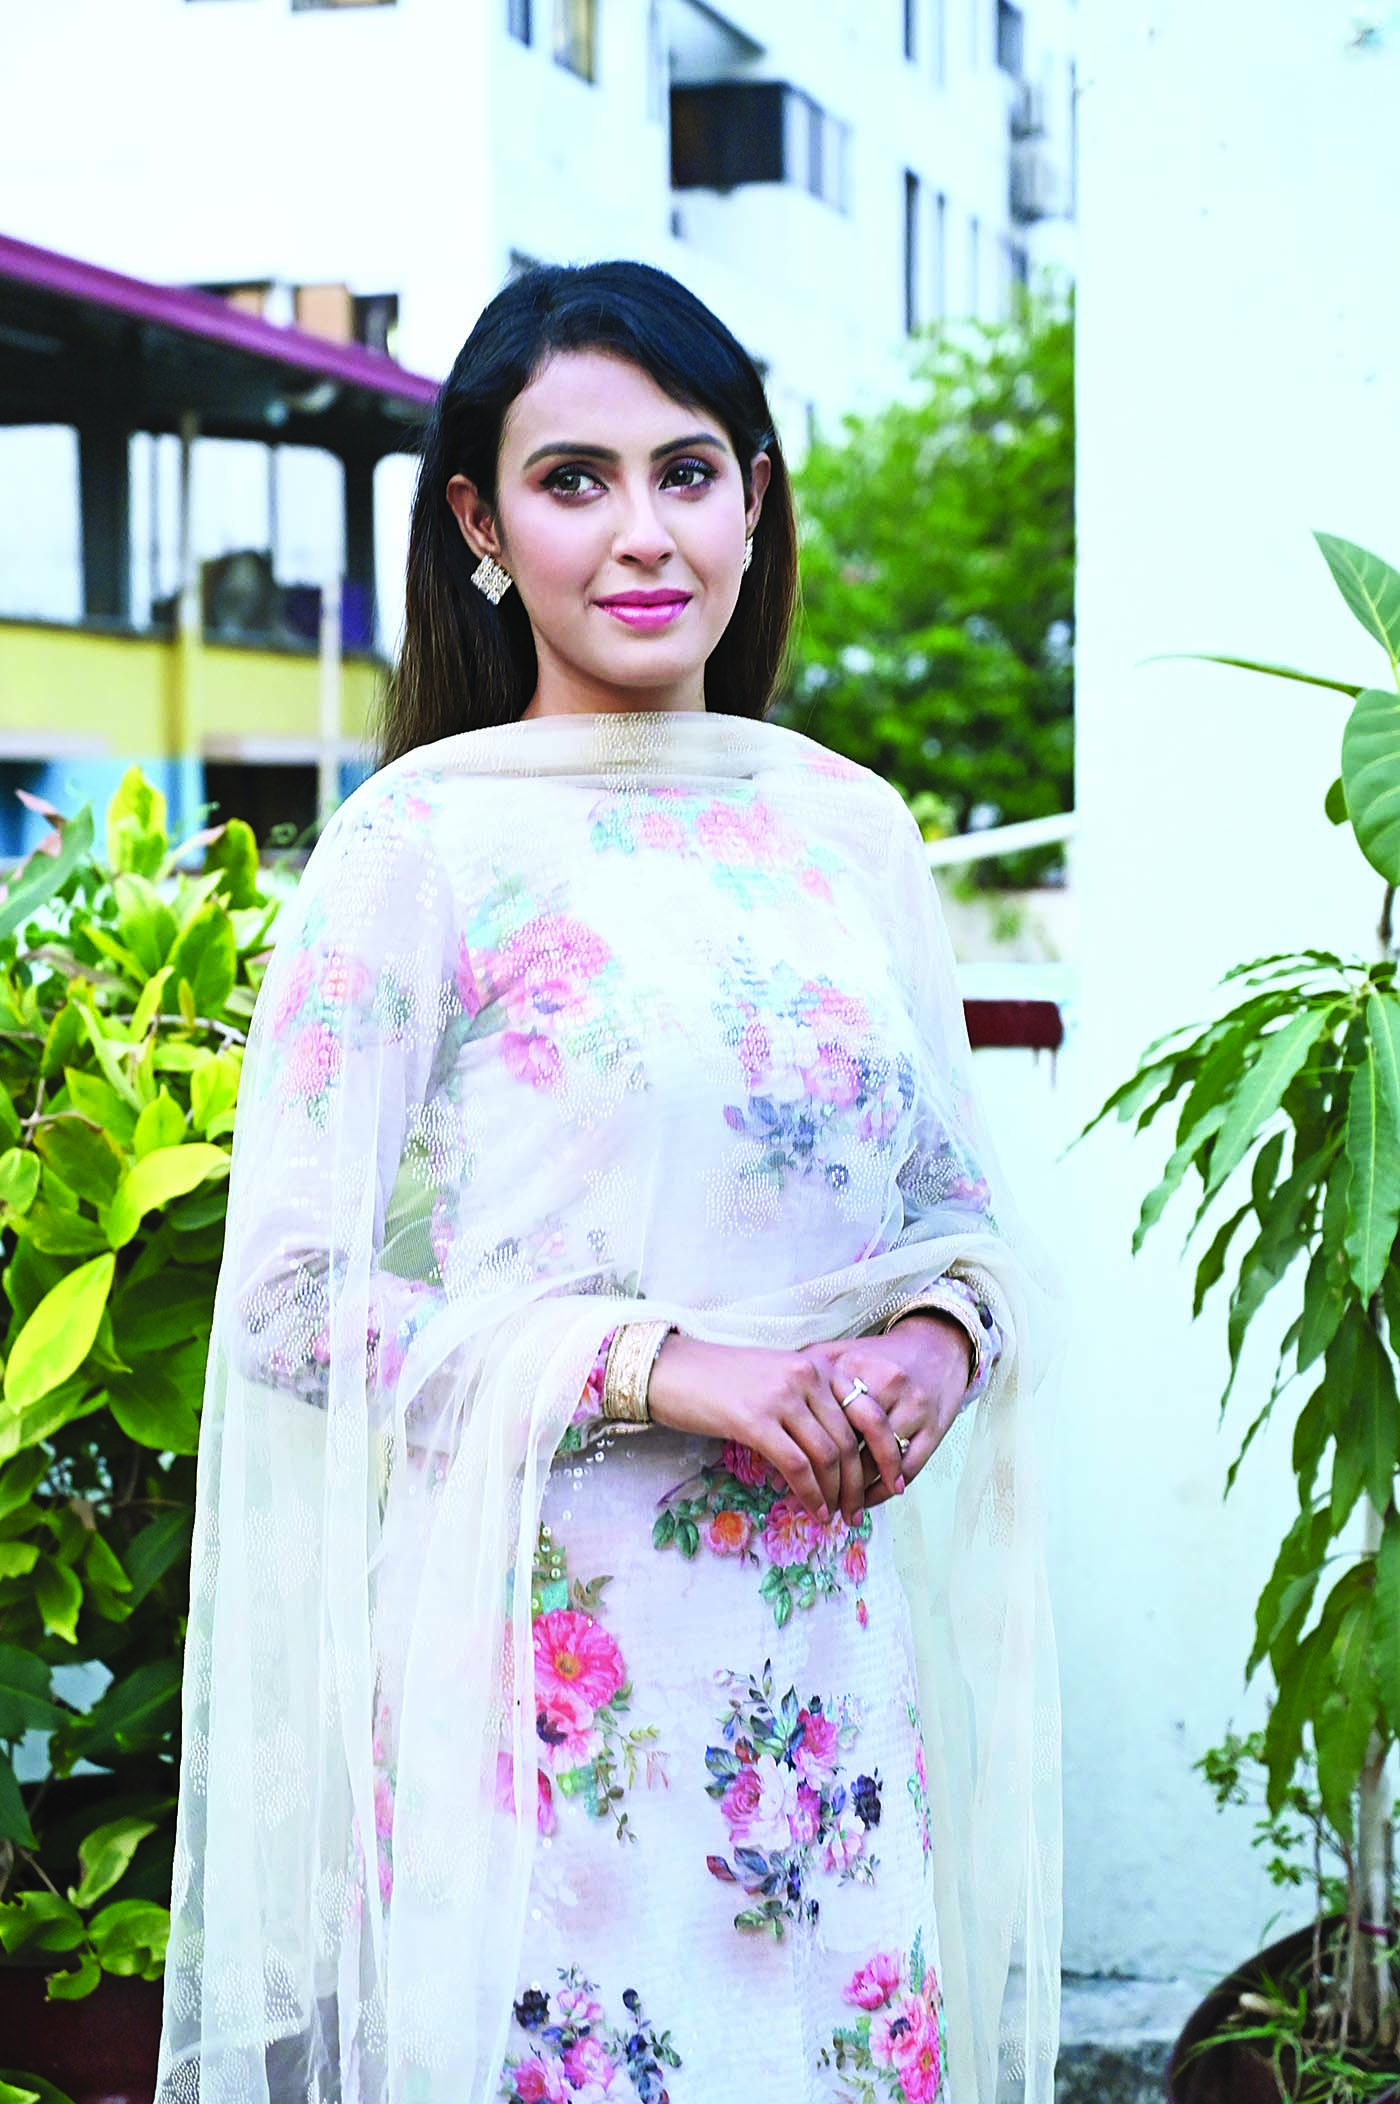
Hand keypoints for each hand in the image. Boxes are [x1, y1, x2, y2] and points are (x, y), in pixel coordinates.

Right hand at [646, 1333, 889, 1527]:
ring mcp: (781, 1397)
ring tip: (835, 1517)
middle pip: (848, 1440)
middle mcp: (806, 1376)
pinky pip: (797, 1466)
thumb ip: (808, 1404)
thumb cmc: (720, 1380)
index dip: (883, 1453)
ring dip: (836, 1494)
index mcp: (816, 1365)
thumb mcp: (775, 1380)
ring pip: (827, 1456)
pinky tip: (813, 1511)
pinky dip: (810, 1495)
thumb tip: (836, 1453)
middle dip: (858, 1484)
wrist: (670, 1369)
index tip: (889, 1483)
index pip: (866, 1412)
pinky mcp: (755, 1420)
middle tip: (856, 1512)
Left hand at [802, 1314, 971, 1509]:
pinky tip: (868, 1500)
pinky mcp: (934, 1424)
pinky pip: (908, 1467)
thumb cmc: (878, 1357)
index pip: (823, 1417)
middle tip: (816, 1504)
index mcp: (854, 1365)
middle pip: (851, 1443)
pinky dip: (885, 1489)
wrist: (934, 1346)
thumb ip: (806, 1373)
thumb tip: (769, 1406)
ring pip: (878, 1461)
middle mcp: (886, 1382)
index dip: (803, 1449)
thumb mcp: (839, 1353)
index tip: (787, 1474)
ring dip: (858, 1492)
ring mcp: (913, 1404)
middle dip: (831, 1480)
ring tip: (840, 1510)